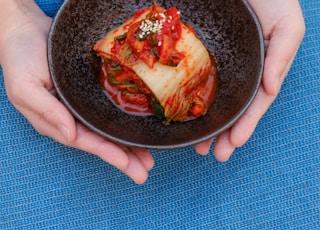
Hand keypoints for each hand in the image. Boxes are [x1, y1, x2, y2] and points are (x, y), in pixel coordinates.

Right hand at [0, 1, 153, 183]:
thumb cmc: (20, 58)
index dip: (106, 152)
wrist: (26, 30)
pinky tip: (136, 132)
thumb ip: (47, 112)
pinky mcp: (89, 93)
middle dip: (123, 157)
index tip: (127, 163)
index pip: (85, 141)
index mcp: (54, 121)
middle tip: (145, 170)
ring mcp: (81, 106)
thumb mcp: (26, 87)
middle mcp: (70, 117)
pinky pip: (108, 112)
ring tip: (148, 159)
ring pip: (108, 130)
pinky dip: (122, 123)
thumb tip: (71, 136)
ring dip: (128, 145)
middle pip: (100, 141)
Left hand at [194, 0, 304, 160]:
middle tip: (210, 155)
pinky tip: (186, 116)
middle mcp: (241, 72)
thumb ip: (282, 57)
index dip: (244, 126)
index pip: (253, 104)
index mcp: (262, 70)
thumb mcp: (287, 26)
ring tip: (198, 146)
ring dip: (207, 125)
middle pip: (232, 109)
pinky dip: (192, 100)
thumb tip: (271, 89)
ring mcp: (222, 66)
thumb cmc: (272, 0)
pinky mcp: (203, 55)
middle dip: (223, 134)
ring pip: (214, 100)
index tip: (233, 145)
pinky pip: (196, 80)